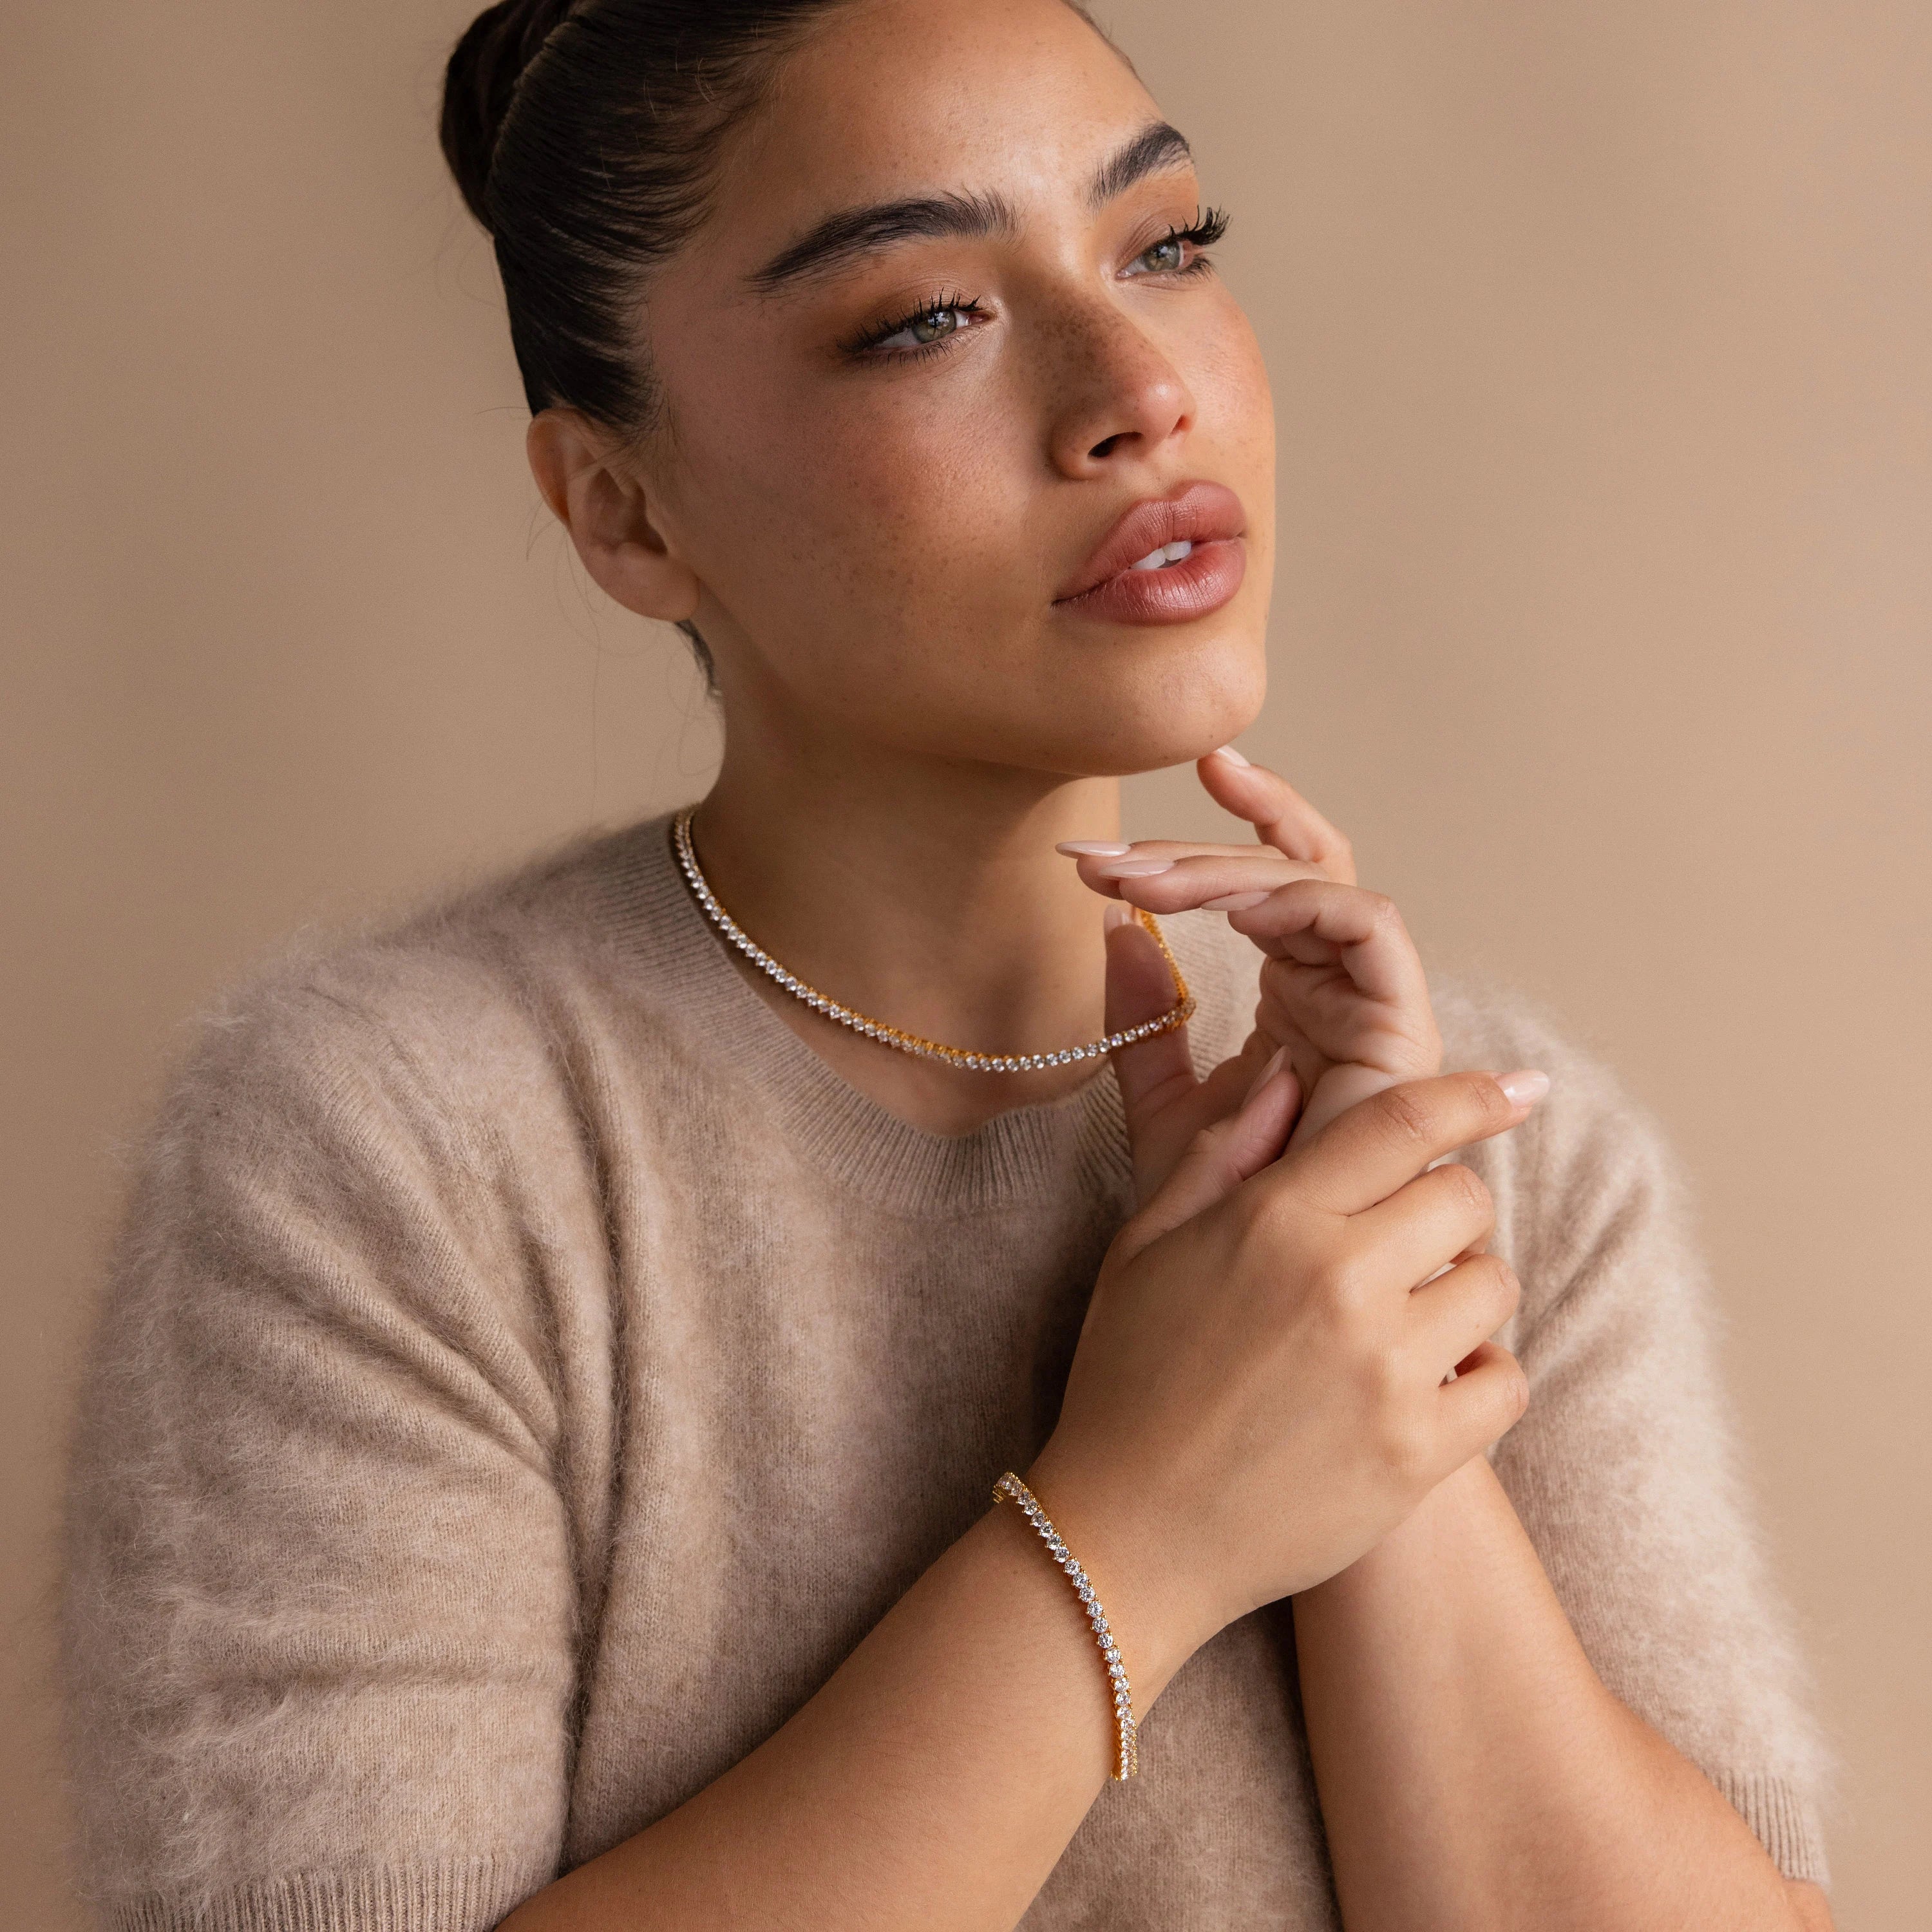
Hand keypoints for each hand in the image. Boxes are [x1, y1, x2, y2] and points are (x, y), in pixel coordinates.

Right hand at [1025, 1065, 1543, 1680]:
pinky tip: (1426, 1385)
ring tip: (1407, 1320)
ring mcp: (1387, 1370)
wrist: (1127, 1535)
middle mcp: (1341, 1281)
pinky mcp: (1418, 1452)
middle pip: (1466, 1197)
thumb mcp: (1147, 1244)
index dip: (1474, 1094)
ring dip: (1463, 1290)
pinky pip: (1506, 1382)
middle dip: (1444, 1207)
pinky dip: (1481, 1378)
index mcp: (1274, 1218)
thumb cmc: (1127, 1378)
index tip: (1521, 1087)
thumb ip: (1225, 1152)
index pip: (1406, 1122)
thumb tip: (1289, 1074)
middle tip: (1400, 1244)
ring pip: (1495, 1285)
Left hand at [1071, 748, 1439, 1197]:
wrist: (1263, 1292)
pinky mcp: (1404, 1027)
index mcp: (1293, 996)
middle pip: (1286, 872)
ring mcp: (1373, 1005)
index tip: (1131, 822)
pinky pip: (1366, 924)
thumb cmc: (1221, 1215)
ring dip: (1226, 869)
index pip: (1269, 885)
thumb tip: (1114, 925)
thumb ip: (1139, 1022)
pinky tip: (1222, 907)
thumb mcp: (1156, 1103)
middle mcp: (1337, 989)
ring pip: (1319, 885)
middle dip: (1192, 850)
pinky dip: (1296, 897)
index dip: (1215, 833)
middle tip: (1106, 860)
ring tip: (1139, 881)